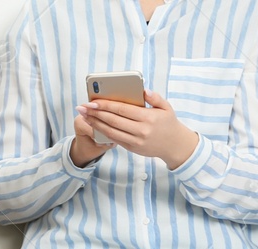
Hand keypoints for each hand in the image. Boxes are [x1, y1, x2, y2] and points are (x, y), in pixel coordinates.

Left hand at [76, 90, 198, 167]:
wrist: (175, 145)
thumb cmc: (169, 123)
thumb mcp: (166, 107)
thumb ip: (155, 97)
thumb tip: (143, 90)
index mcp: (148, 118)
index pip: (122, 110)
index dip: (106, 105)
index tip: (93, 101)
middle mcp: (140, 131)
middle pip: (113, 121)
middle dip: (96, 113)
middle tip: (82, 107)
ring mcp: (135, 141)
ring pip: (111, 132)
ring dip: (95, 124)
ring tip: (85, 116)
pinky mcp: (132, 148)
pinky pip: (115, 139)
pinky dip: (103, 132)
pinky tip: (95, 126)